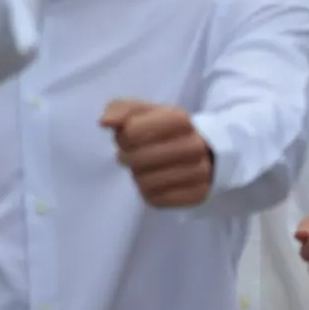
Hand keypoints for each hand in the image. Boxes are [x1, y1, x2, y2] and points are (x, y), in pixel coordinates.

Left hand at [100, 100, 214, 207]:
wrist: (204, 153)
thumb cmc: (165, 131)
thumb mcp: (145, 114)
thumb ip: (121, 110)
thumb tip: (105, 122)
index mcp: (180, 119)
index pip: (132, 132)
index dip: (123, 137)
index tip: (130, 137)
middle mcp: (195, 145)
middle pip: (139, 159)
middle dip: (128, 158)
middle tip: (132, 156)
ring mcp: (199, 172)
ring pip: (146, 182)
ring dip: (138, 176)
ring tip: (145, 169)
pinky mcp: (197, 195)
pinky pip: (156, 199)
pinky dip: (149, 192)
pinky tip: (156, 182)